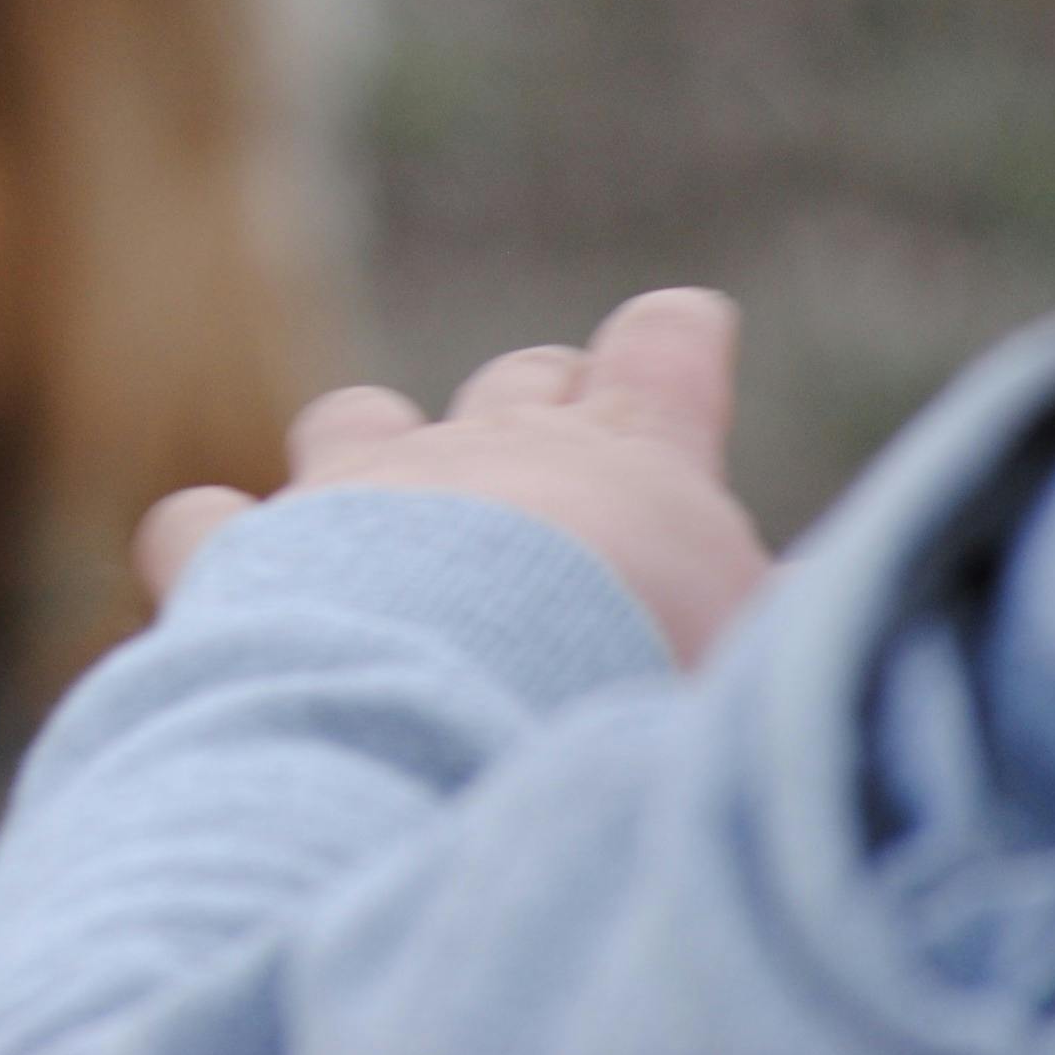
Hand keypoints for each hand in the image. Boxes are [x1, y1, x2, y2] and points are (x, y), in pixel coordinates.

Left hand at [133, 289, 775, 665]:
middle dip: (539, 404)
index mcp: (632, 462)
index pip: (666, 354)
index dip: (674, 343)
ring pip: (357, 422)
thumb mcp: (771, 671)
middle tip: (560, 469)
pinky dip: (219, 549)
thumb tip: (851, 612)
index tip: (684, 325)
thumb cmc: (640, 703)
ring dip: (374, 457)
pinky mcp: (241, 558)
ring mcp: (353, 494)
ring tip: (392, 525)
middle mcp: (486, 448)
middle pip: (517, 383)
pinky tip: (229, 591)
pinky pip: (203, 525)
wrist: (449, 729)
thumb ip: (801, 628)